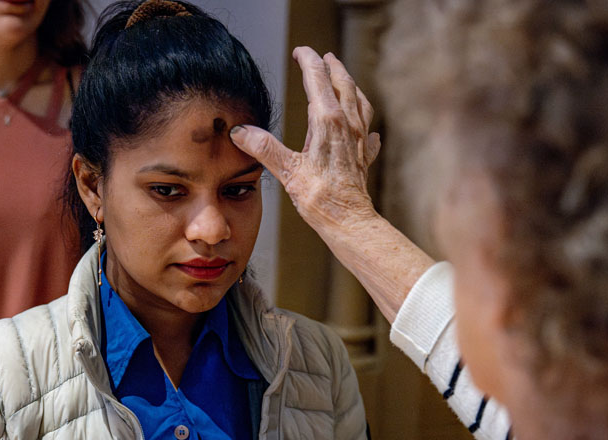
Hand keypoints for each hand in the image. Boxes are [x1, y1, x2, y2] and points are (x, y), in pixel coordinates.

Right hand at [230, 47, 381, 233]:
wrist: (349, 221)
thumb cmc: (320, 198)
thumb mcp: (286, 171)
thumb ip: (263, 148)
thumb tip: (240, 132)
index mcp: (326, 121)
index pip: (317, 79)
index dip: (308, 60)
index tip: (300, 51)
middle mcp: (346, 125)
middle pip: (343, 84)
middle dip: (331, 67)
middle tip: (323, 56)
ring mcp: (359, 140)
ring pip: (358, 102)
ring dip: (350, 86)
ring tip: (344, 79)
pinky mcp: (364, 157)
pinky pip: (368, 132)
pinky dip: (364, 123)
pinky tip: (366, 130)